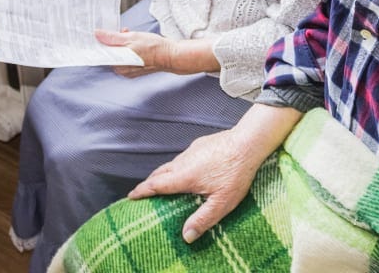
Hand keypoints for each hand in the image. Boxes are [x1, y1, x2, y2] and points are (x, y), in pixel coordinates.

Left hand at [95, 30, 218, 76]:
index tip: (102, 32)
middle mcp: (122, 70)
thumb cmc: (154, 48)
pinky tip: (136, 41)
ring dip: (122, 42)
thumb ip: (112, 37)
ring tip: (131, 35)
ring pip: (119, 53)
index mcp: (118, 65)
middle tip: (123, 31)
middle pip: (111, 52)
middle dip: (115, 40)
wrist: (171, 55)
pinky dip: (129, 48)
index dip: (102, 41)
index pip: (102, 53)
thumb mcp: (131, 38)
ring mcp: (129, 70)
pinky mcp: (135, 68)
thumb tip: (97, 34)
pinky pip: (126, 57)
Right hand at [128, 128, 264, 242]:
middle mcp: (183, 161)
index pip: (156, 184)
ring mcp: (192, 150)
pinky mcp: (200, 144)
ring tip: (163, 184)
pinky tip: (187, 171)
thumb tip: (186, 236)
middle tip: (143, 192)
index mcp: (184, 177)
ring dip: (163, 174)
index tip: (131, 196)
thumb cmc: (236, 173)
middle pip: (159, 173)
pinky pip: (183, 157)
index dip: (142, 191)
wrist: (247, 142)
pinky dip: (178, 166)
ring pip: (171, 164)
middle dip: (149, 183)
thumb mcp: (222, 202)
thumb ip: (203, 219)